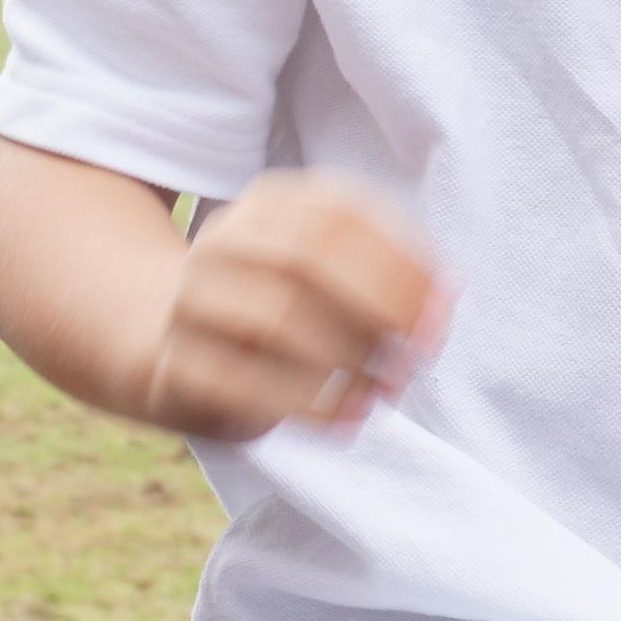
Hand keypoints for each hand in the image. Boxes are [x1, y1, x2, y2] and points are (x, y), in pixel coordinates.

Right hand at [137, 170, 452, 441]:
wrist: (176, 349)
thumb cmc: (284, 311)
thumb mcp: (330, 280)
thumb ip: (386, 279)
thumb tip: (443, 298)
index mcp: (270, 204)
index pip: (340, 213)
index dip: (399, 261)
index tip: (441, 311)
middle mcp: (225, 240)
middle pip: (306, 255)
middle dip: (377, 305)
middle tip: (418, 353)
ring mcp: (192, 300)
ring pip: (273, 316)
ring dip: (346, 356)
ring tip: (387, 388)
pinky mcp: (176, 364)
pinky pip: (242, 382)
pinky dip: (308, 403)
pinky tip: (350, 416)